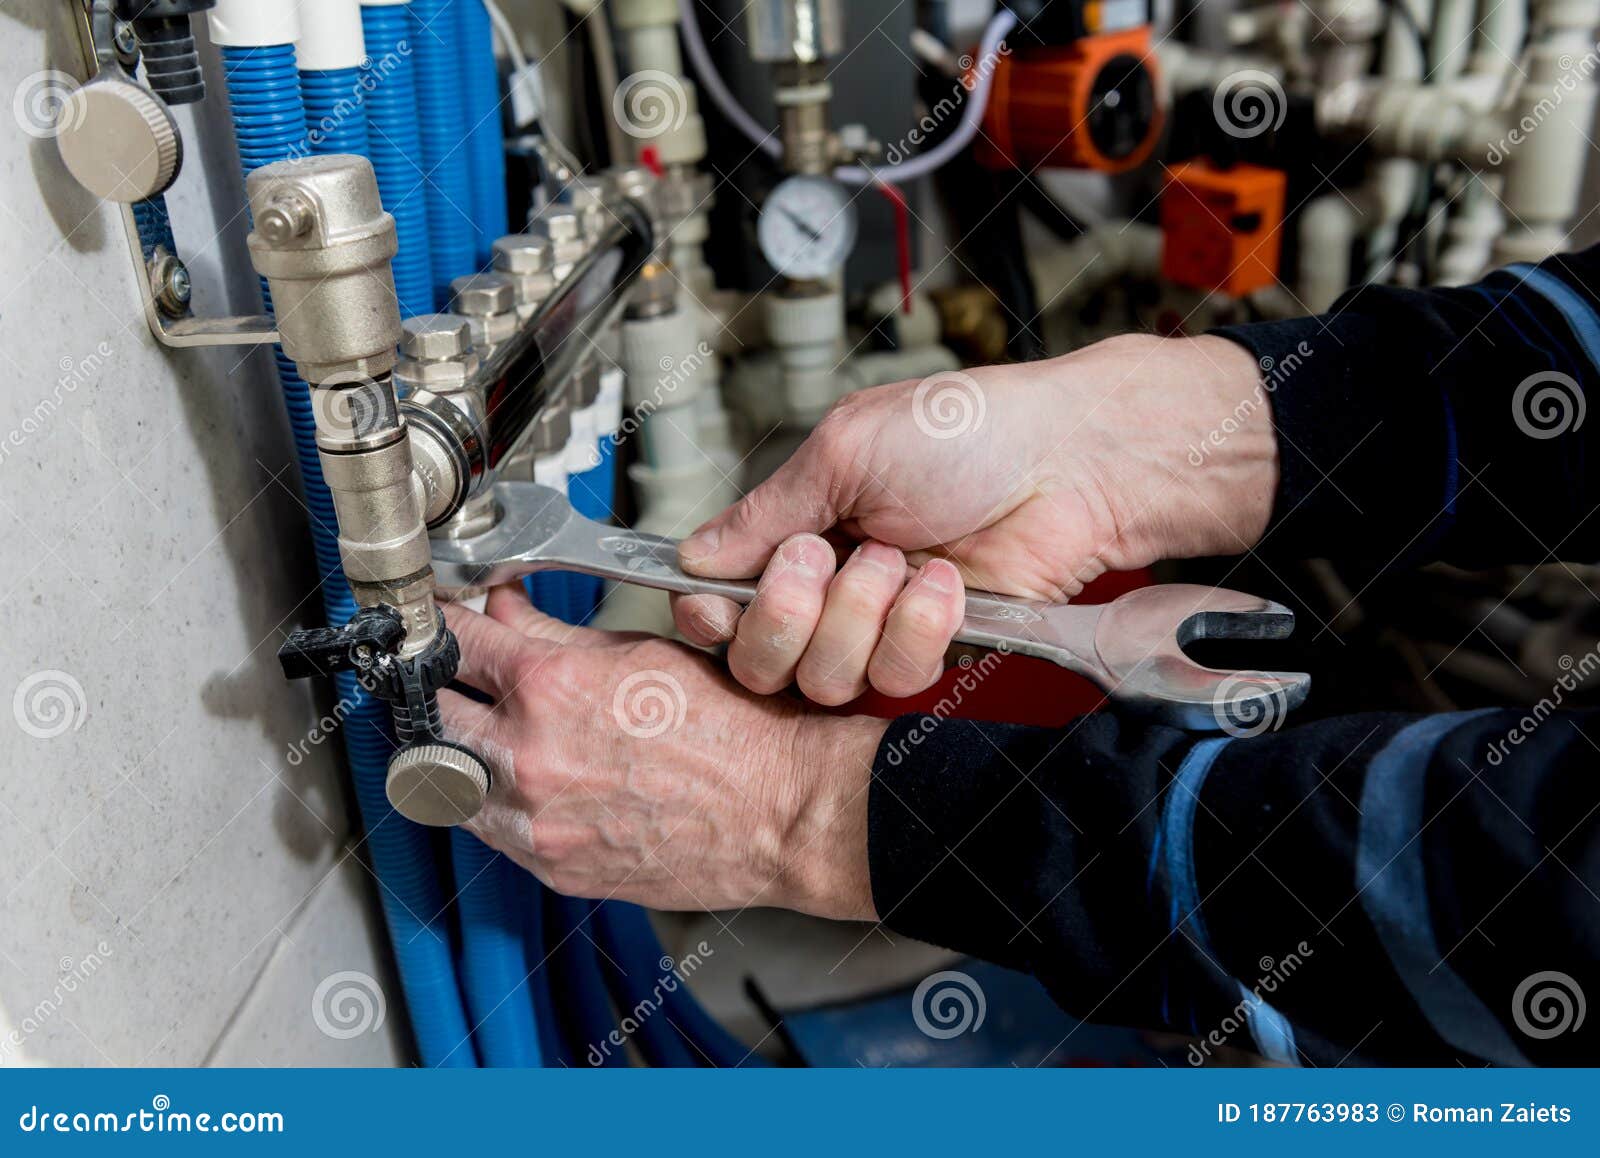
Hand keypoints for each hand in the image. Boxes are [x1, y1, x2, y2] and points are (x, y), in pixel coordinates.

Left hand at [437, 586, 886, 920]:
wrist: (782, 810)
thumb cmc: (733, 730)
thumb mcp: (641, 654)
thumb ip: (554, 632)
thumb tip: (503, 608)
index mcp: (550, 688)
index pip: (453, 642)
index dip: (440, 626)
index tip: (439, 625)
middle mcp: (529, 757)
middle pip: (430, 711)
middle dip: (436, 686)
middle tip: (451, 676)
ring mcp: (534, 821)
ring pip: (441, 778)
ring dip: (453, 748)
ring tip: (483, 732)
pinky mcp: (549, 867)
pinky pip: (486, 829)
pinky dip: (488, 800)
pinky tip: (520, 781)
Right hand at [671, 333, 1277, 702]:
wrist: (1065, 462)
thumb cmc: (963, 432)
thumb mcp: (842, 451)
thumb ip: (763, 513)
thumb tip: (692, 557)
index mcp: (796, 530)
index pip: (720, 600)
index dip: (711, 614)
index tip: (714, 603)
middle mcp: (829, 588)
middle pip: (760, 661)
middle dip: (785, 616)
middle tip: (822, 557)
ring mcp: (879, 626)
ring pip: (824, 679)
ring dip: (860, 614)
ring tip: (901, 557)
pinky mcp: (933, 652)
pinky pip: (894, 676)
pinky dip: (919, 626)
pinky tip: (946, 581)